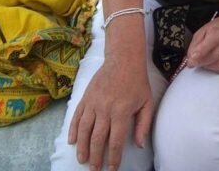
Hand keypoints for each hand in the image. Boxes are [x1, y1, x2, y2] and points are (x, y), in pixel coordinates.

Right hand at [69, 53, 152, 170]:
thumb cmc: (137, 82)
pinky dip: (73, 130)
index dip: (113, 158)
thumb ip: (143, 125)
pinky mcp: (85, 97)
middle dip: (95, 157)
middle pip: (97, 139)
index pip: (115, 141)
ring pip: (84, 130)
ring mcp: (93, 103)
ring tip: (82, 160)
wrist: (123, 59)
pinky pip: (76, 116)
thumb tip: (139, 145)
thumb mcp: (147, 102)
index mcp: (121, 112)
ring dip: (81, 147)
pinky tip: (71, 141)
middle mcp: (105, 109)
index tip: (111, 169)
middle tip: (94, 169)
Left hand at [186, 14, 218, 72]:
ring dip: (206, 65)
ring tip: (204, 58)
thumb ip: (196, 43)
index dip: (199, 53)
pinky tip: (213, 60)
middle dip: (200, 62)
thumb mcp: (204, 29)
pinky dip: (214, 67)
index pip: (210, 43)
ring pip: (217, 65)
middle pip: (212, 57)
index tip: (191, 61)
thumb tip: (190, 57)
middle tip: (192, 62)